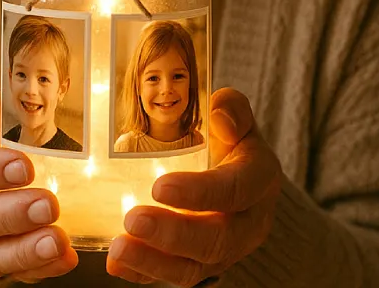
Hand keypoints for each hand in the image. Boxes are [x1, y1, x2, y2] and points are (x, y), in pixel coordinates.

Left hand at [107, 88, 281, 285]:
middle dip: (173, 234)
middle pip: (217, 239)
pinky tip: (117, 263)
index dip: (200, 192)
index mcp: (261, 178)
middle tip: (133, 220)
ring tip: (119, 248)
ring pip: (195, 268)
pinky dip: (145, 273)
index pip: (236, 189)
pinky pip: (175, 276)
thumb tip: (221, 116)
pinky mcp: (203, 266)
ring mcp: (227, 250)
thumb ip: (232, 108)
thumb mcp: (235, 116)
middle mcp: (250, 222)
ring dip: (154, 262)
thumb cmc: (228, 139)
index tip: (159, 187)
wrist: (234, 174)